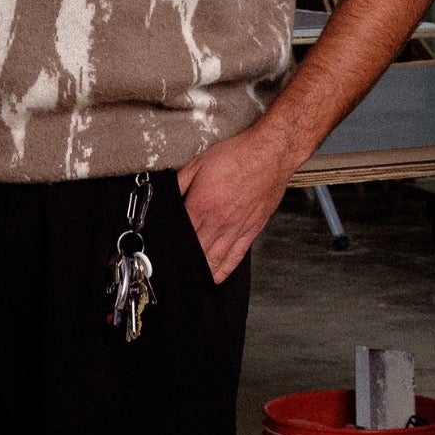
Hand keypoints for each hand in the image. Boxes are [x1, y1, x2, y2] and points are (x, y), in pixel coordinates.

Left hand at [177, 122, 295, 282]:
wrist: (270, 153)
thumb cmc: (238, 155)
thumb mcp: (198, 163)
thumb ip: (180, 183)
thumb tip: (167, 196)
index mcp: (201, 205)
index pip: (180, 235)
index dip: (170, 246)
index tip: (164, 253)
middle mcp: (219, 221)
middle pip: (196, 252)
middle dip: (185, 263)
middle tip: (175, 272)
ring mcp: (236, 228)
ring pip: (215, 260)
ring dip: (202, 272)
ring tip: (192, 281)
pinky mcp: (252, 230)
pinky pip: (236, 257)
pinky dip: (224, 270)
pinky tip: (216, 277)